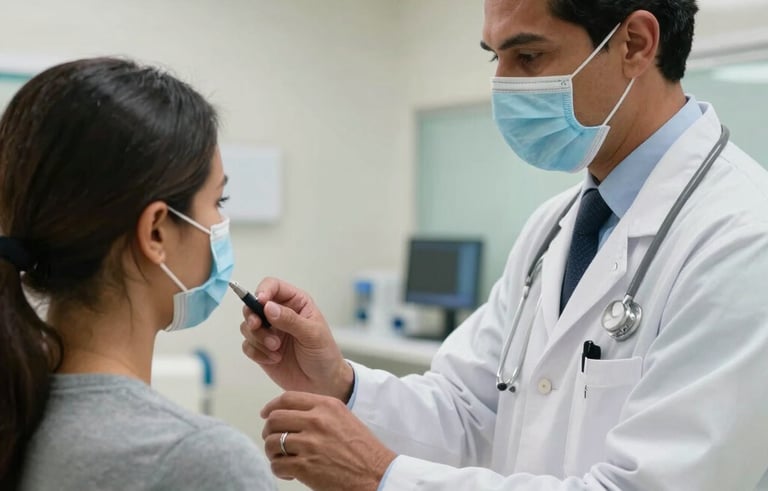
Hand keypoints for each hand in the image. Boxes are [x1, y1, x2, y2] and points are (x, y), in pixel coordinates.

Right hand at [240, 277, 353, 399]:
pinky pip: (247, 346)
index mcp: (295, 302)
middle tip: (258, 327)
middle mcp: (280, 314)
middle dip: (253, 317)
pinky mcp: (261, 349)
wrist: (322, 383)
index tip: (260, 302)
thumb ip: (291, 320)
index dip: (263, 291)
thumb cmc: (324, 354)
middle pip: (253, 305)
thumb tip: (268, 307)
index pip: (273, 286)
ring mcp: (269, 332)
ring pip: (247, 326)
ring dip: (258, 338)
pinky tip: (274, 359)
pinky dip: (257, 353)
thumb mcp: (312, 334)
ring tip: (276, 349)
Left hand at [262, 392, 395, 490]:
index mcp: (326, 406)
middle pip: (275, 419)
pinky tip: (290, 472)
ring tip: (282, 458)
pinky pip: (277, 465)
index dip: (271, 406)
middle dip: (269, 431)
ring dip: (273, 452)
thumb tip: (293, 414)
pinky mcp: (305, 466)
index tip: (266, 413)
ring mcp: (310, 444)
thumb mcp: (344, 417)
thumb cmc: (363, 449)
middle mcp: (316, 421)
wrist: (375, 474)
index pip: (287, 398)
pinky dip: (279, 470)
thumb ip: (320, 412)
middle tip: (273, 439)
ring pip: (272, 442)